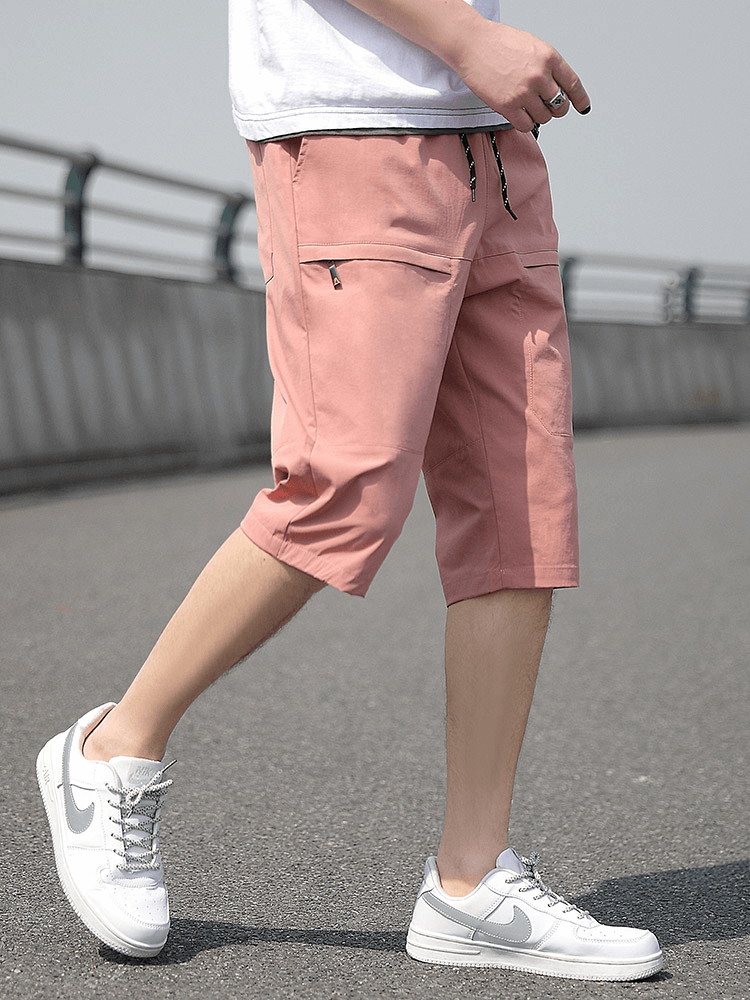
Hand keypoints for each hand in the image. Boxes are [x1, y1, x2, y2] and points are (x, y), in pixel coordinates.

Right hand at [452, 22, 589, 131]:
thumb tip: (557, 86)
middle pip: (560, 105)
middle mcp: (539, 75)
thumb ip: (547, 65)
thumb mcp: (532, 46)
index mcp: (548, 57)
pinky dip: (525, 123)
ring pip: (544, 117)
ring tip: (528, 107)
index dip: (580, 99)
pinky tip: (520, 115)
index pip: (572, 84)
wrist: (473, 44)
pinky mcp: (508, 105)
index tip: (583, 107)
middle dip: (556, 109)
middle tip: (547, 106)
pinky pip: (526, 125)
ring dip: (539, 116)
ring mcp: (524, 92)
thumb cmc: (498, 43)